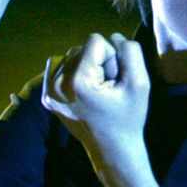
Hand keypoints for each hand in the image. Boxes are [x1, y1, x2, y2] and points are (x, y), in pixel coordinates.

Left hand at [42, 33, 151, 170]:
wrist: (111, 149)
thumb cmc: (128, 117)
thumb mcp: (140, 82)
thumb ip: (130, 52)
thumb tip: (114, 37)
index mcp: (78, 81)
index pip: (95, 40)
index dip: (111, 57)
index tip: (114, 80)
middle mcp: (57, 84)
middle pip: (81, 47)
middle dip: (97, 62)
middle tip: (106, 88)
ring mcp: (48, 91)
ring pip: (71, 56)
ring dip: (87, 68)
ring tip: (96, 92)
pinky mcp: (46, 96)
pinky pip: (61, 68)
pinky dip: (74, 75)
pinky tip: (83, 93)